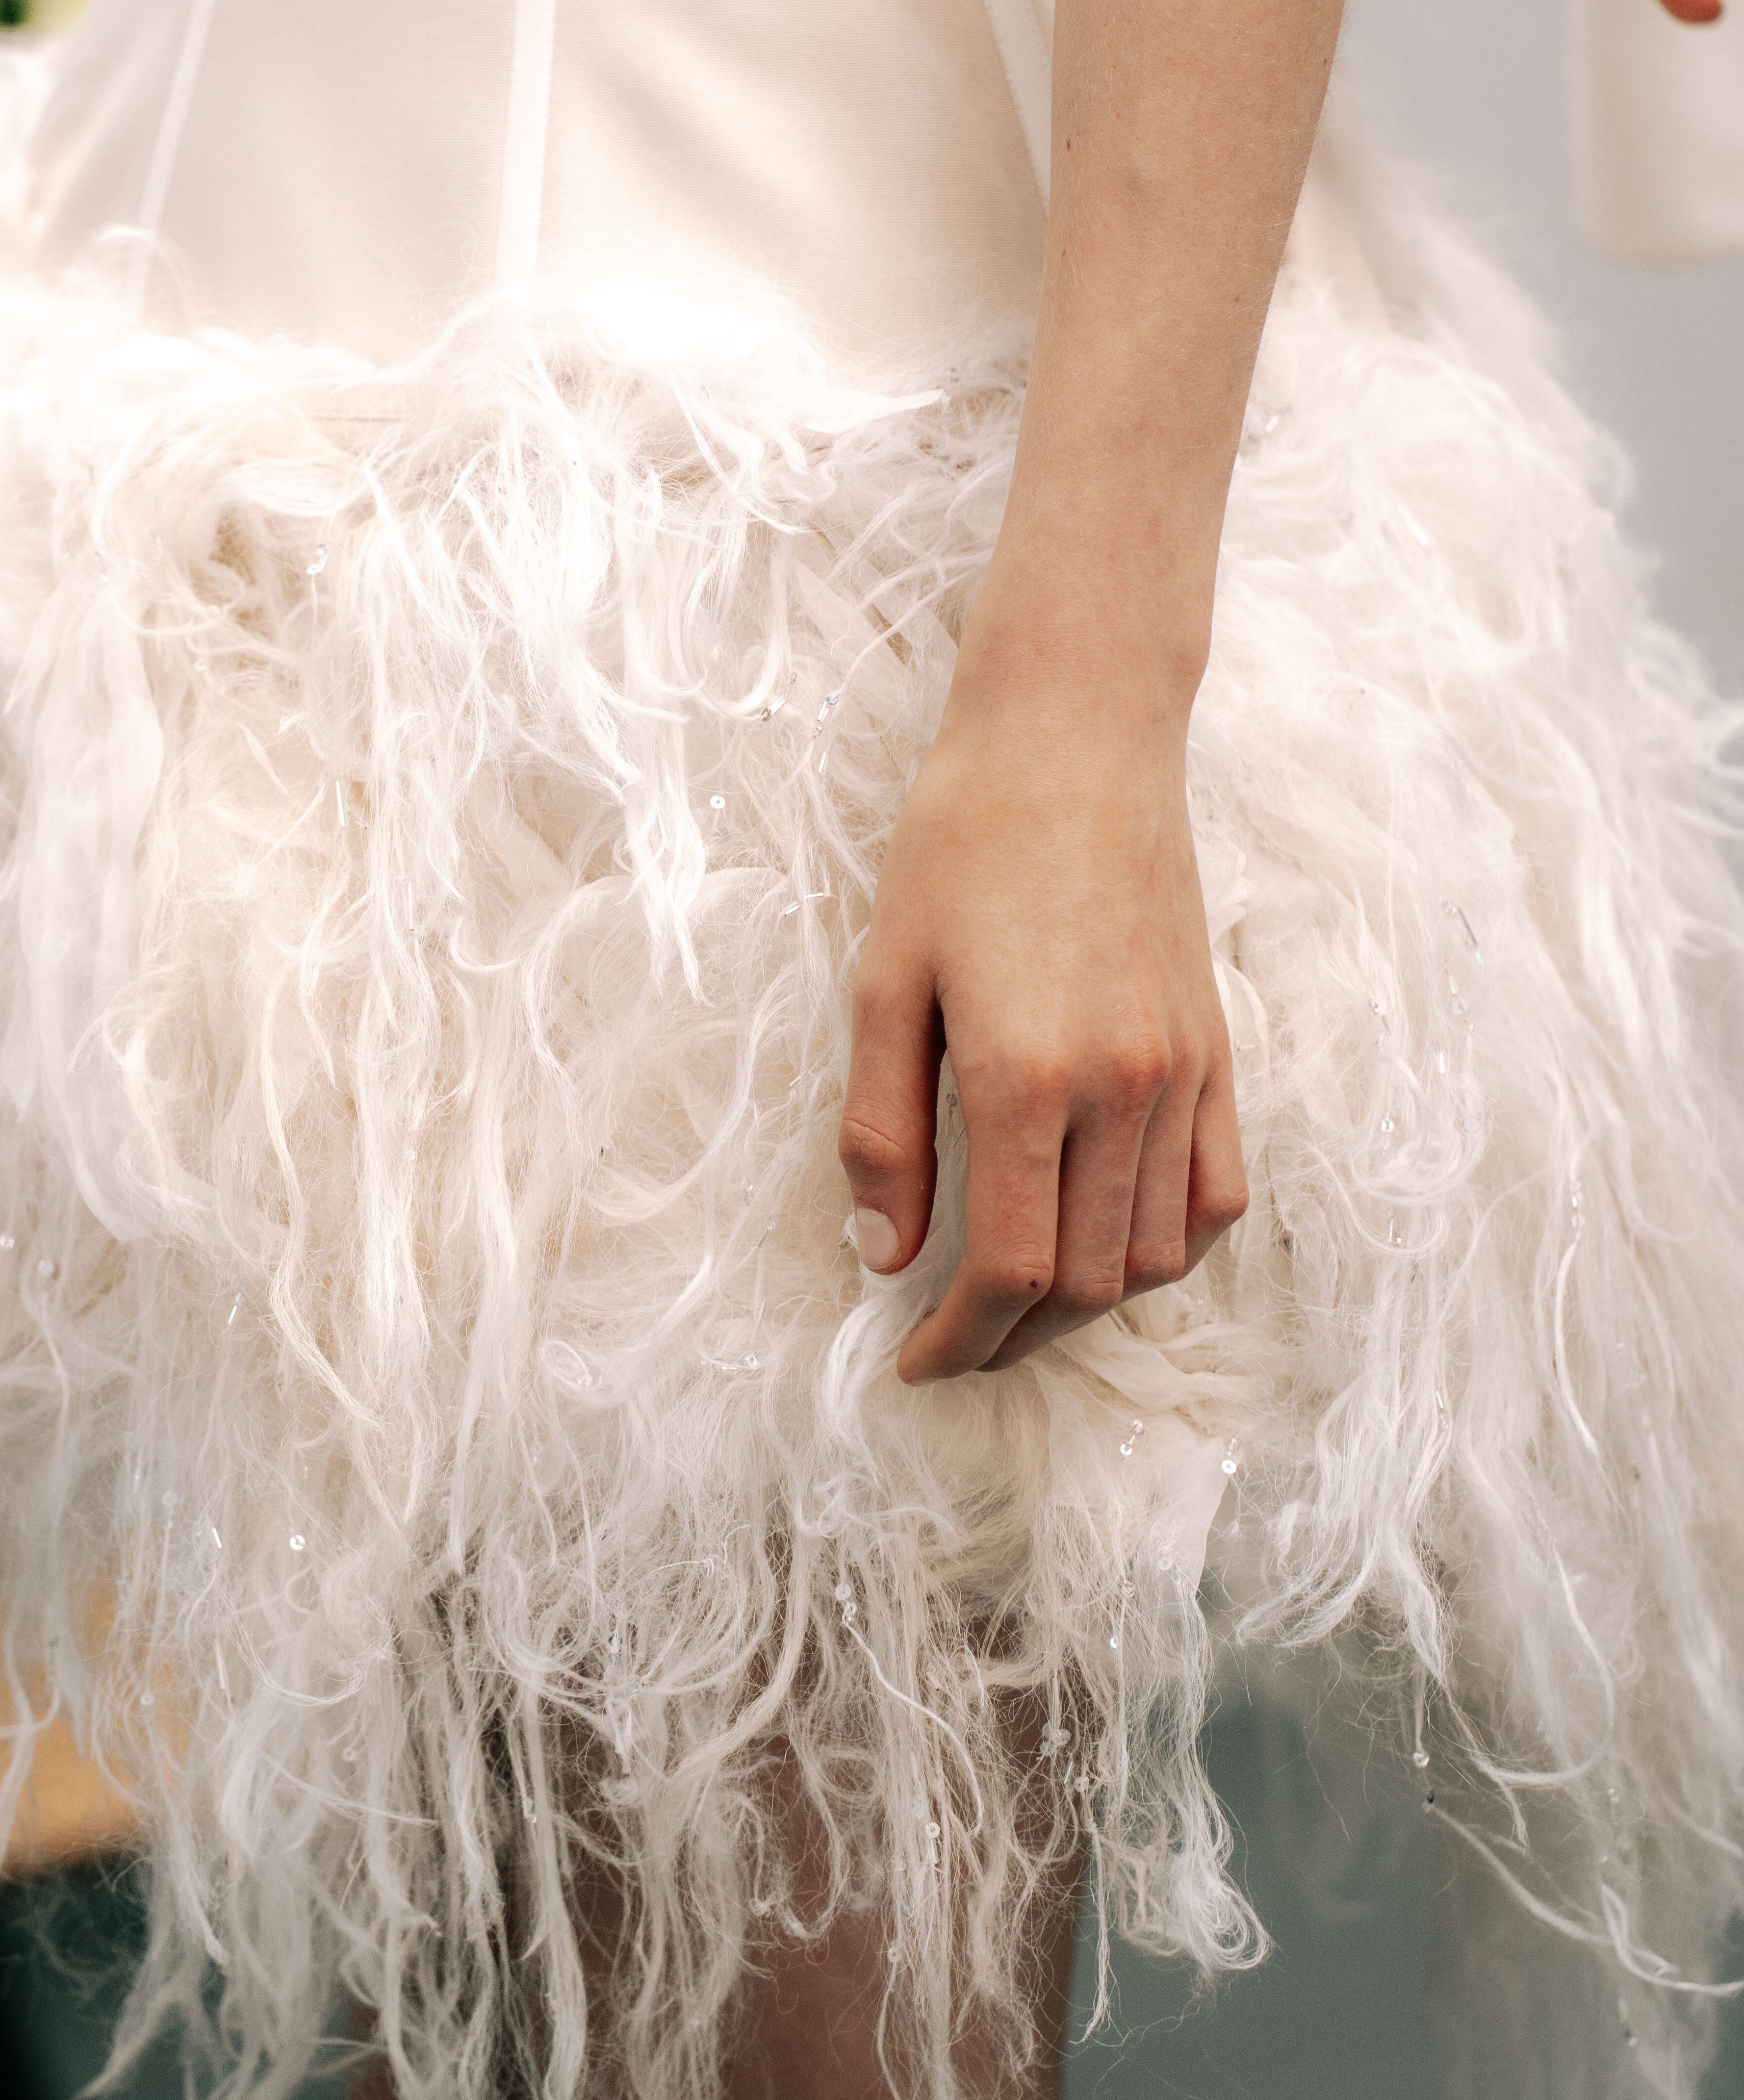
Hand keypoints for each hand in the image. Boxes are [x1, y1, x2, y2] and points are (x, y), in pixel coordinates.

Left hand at [839, 633, 1247, 1387]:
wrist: (1075, 739)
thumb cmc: (961, 845)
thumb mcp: (882, 983)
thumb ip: (882, 1132)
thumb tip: (884, 1256)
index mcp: (1027, 1076)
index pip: (1008, 1270)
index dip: (957, 1340)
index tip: (912, 1360)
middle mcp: (1122, 1088)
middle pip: (1083, 1281)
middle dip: (1013, 1337)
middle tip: (952, 1340)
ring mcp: (1183, 1073)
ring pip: (1153, 1255)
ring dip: (1086, 1302)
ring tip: (1020, 1299)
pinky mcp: (1216, 1050)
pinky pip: (1217, 1194)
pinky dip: (1168, 1248)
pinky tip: (1111, 1246)